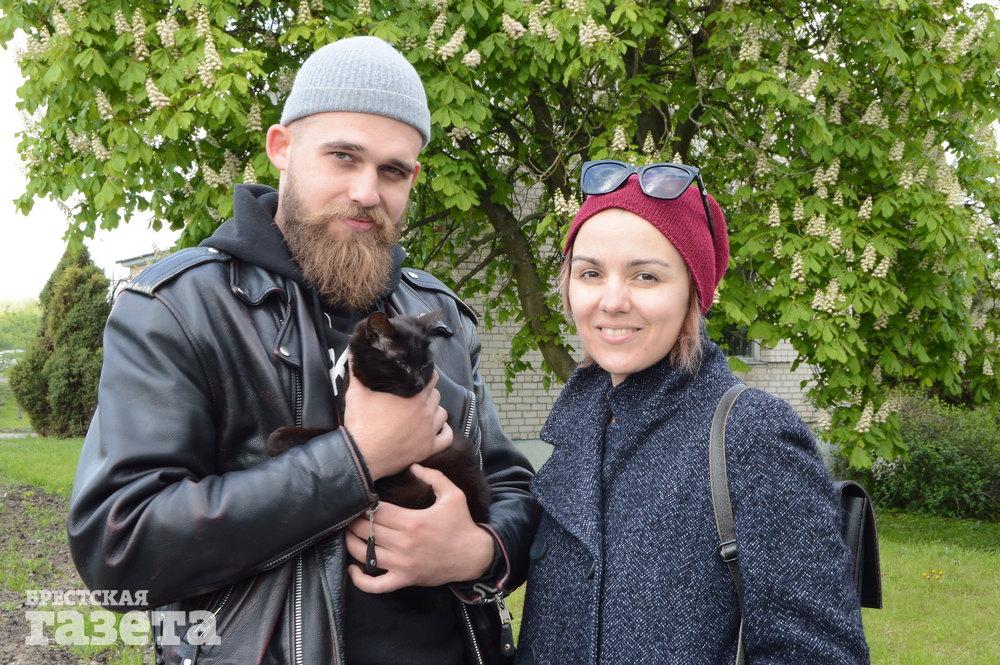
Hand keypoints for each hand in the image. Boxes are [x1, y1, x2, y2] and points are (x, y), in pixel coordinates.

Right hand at [344, 368, 451, 479]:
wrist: (362, 456)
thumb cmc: (361, 424)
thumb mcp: (356, 393)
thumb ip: (356, 371)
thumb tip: (352, 351)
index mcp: (413, 396)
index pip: (430, 378)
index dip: (425, 374)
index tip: (419, 375)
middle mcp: (425, 411)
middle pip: (436, 395)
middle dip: (428, 393)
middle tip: (417, 394)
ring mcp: (429, 431)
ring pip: (443, 414)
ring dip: (436, 410)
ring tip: (425, 411)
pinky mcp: (428, 448)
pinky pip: (447, 438)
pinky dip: (445, 432)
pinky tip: (439, 428)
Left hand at [345, 464, 494, 592]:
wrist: (474, 556)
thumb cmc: (461, 524)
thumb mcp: (453, 495)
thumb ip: (433, 477)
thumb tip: (412, 466)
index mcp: (412, 522)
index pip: (377, 512)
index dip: (365, 505)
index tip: (363, 500)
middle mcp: (404, 544)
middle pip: (366, 531)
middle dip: (354, 521)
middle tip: (351, 515)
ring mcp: (402, 564)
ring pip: (365, 555)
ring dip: (351, 543)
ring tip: (349, 533)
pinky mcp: (404, 579)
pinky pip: (376, 585)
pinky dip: (360, 580)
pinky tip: (353, 569)